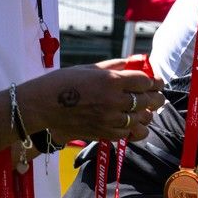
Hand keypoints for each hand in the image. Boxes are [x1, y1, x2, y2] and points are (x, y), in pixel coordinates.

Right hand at [24, 65, 163, 142]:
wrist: (41, 106)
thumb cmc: (61, 83)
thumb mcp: (88, 68)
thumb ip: (112, 67)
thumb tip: (131, 63)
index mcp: (111, 80)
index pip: (144, 81)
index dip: (152, 81)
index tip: (154, 81)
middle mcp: (114, 100)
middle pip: (147, 100)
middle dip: (154, 97)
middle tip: (156, 96)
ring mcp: (110, 119)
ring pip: (142, 119)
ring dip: (146, 114)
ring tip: (145, 110)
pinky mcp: (104, 133)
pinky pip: (128, 133)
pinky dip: (133, 129)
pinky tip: (132, 123)